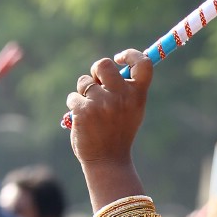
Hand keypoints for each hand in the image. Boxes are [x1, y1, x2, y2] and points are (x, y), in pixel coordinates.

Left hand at [66, 49, 152, 170]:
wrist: (108, 162)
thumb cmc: (118, 134)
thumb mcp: (131, 111)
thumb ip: (126, 89)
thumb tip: (115, 63)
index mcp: (137, 96)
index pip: (143, 64)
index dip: (131, 54)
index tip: (119, 58)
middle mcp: (121, 97)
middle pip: (103, 64)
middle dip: (95, 72)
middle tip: (96, 85)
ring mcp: (102, 104)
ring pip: (84, 82)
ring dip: (84, 93)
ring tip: (92, 112)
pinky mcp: (84, 111)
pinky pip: (73, 97)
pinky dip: (75, 107)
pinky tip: (83, 122)